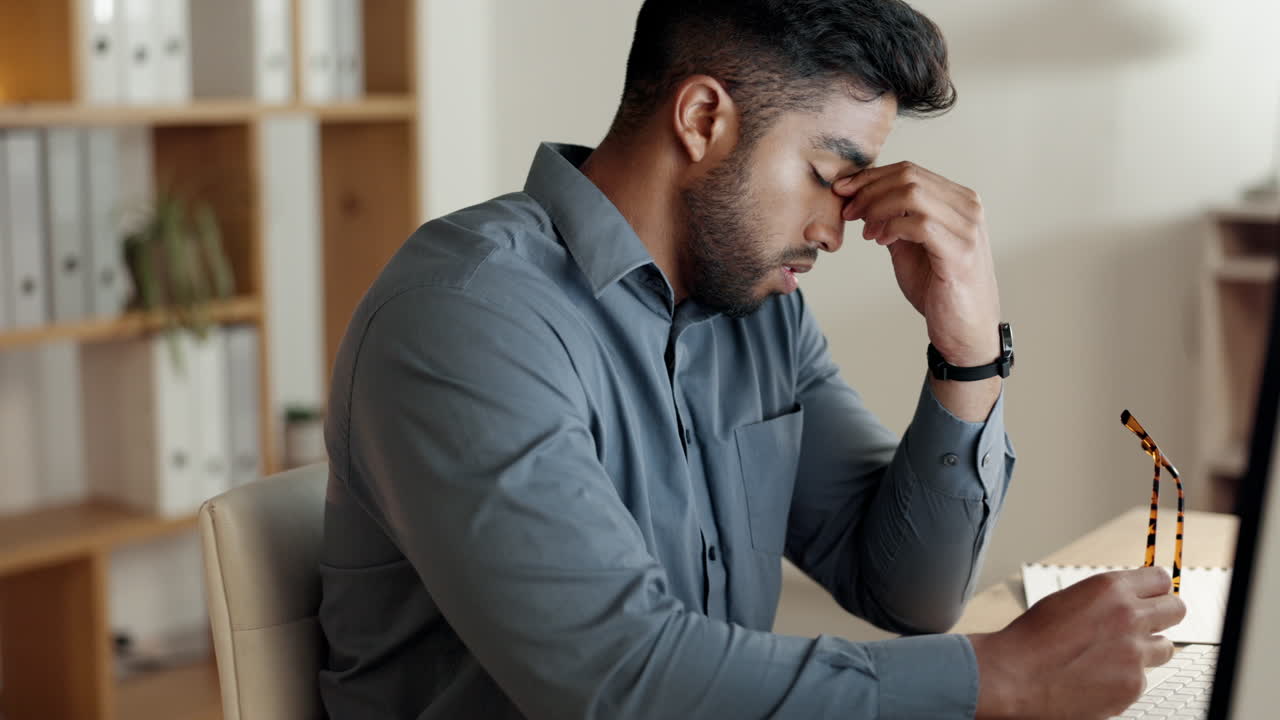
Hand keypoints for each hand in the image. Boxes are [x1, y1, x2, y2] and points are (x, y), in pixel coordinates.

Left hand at [834, 162, 1000, 365]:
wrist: (964, 330)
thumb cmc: (939, 288)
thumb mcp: (909, 246)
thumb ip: (893, 220)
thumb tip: (862, 199)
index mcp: (958, 200)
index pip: (910, 170)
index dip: (871, 177)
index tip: (842, 191)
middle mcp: (968, 207)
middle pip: (909, 176)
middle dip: (869, 190)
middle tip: (848, 212)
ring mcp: (968, 228)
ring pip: (912, 194)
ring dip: (878, 209)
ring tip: (866, 232)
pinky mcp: (961, 252)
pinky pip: (920, 224)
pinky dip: (892, 228)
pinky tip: (881, 242)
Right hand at [968, 567, 1187, 718]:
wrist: (1016, 675)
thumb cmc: (1032, 639)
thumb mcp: (1067, 600)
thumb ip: (1104, 598)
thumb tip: (1127, 600)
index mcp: (1110, 589)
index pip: (1161, 579)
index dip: (1155, 590)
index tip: (1152, 597)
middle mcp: (1129, 617)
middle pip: (1177, 609)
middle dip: (1164, 616)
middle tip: (1147, 624)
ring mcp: (1135, 653)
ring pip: (1165, 648)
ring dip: (1145, 650)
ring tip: (1114, 655)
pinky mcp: (1133, 685)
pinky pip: (1142, 678)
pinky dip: (1124, 679)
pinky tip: (1097, 676)